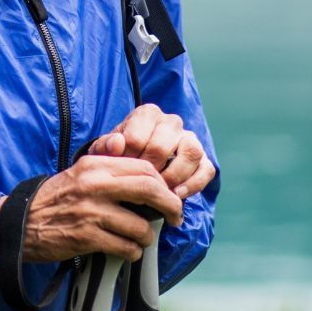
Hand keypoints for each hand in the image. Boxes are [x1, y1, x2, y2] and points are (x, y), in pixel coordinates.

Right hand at [16, 155, 182, 263]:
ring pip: (140, 225)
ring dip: (147, 237)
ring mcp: (91, 212)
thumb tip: (150, 182)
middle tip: (175, 217)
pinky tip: (126, 250)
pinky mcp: (86, 237)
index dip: (163, 183)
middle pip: (150, 189)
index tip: (168, 196)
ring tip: (141, 240)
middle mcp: (94, 185)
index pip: (143, 167)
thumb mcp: (79, 174)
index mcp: (94, 165)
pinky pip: (125, 247)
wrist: (20, 224)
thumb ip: (110, 173)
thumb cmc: (53, 200)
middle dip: (170, 205)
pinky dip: (132, 252)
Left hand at [87, 103, 214, 199]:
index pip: (137, 137)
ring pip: (191, 152)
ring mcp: (190, 139)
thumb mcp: (105, 150)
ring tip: (160, 190)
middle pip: (163, 145)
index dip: (127, 159)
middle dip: (149, 170)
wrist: (134, 167)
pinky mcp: (203, 159)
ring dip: (173, 176)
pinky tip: (176, 196)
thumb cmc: (119, 156)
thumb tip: (117, 144)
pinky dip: (193, 184)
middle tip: (140, 183)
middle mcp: (171, 122)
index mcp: (147, 114)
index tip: (122, 171)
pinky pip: (206, 169)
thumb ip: (106, 145)